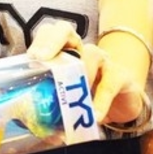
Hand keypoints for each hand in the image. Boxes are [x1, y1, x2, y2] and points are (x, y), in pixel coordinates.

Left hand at [27, 20, 142, 123]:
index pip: (48, 33)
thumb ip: (48, 102)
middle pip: (64, 30)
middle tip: (41, 58)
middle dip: (51, 41)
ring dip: (78, 75)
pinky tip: (94, 115)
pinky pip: (108, 84)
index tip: (32, 56)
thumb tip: (28, 122)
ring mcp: (102, 59)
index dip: (40, 40)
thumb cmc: (88, 96)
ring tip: (70, 97)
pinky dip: (100, 101)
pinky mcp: (121, 75)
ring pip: (89, 54)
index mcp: (63, 51)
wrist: (124, 103)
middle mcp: (80, 49)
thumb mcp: (66, 97)